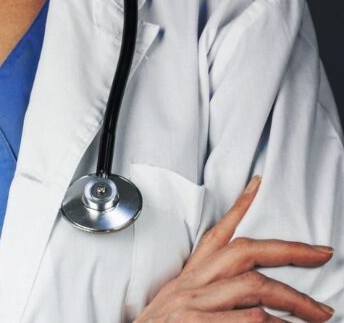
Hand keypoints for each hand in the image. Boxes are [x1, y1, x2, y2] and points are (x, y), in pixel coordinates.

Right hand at [135, 177, 335, 321]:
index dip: (238, 208)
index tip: (257, 185)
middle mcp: (188, 288)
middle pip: (244, 253)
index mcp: (184, 282)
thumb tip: (247, 301)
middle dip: (289, 251)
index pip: (214, 237)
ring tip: (319, 314)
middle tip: (321, 254)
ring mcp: (192, 306)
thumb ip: (204, 298)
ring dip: (295, 300)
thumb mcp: (173, 309)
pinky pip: (250, 320)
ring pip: (255, 286)